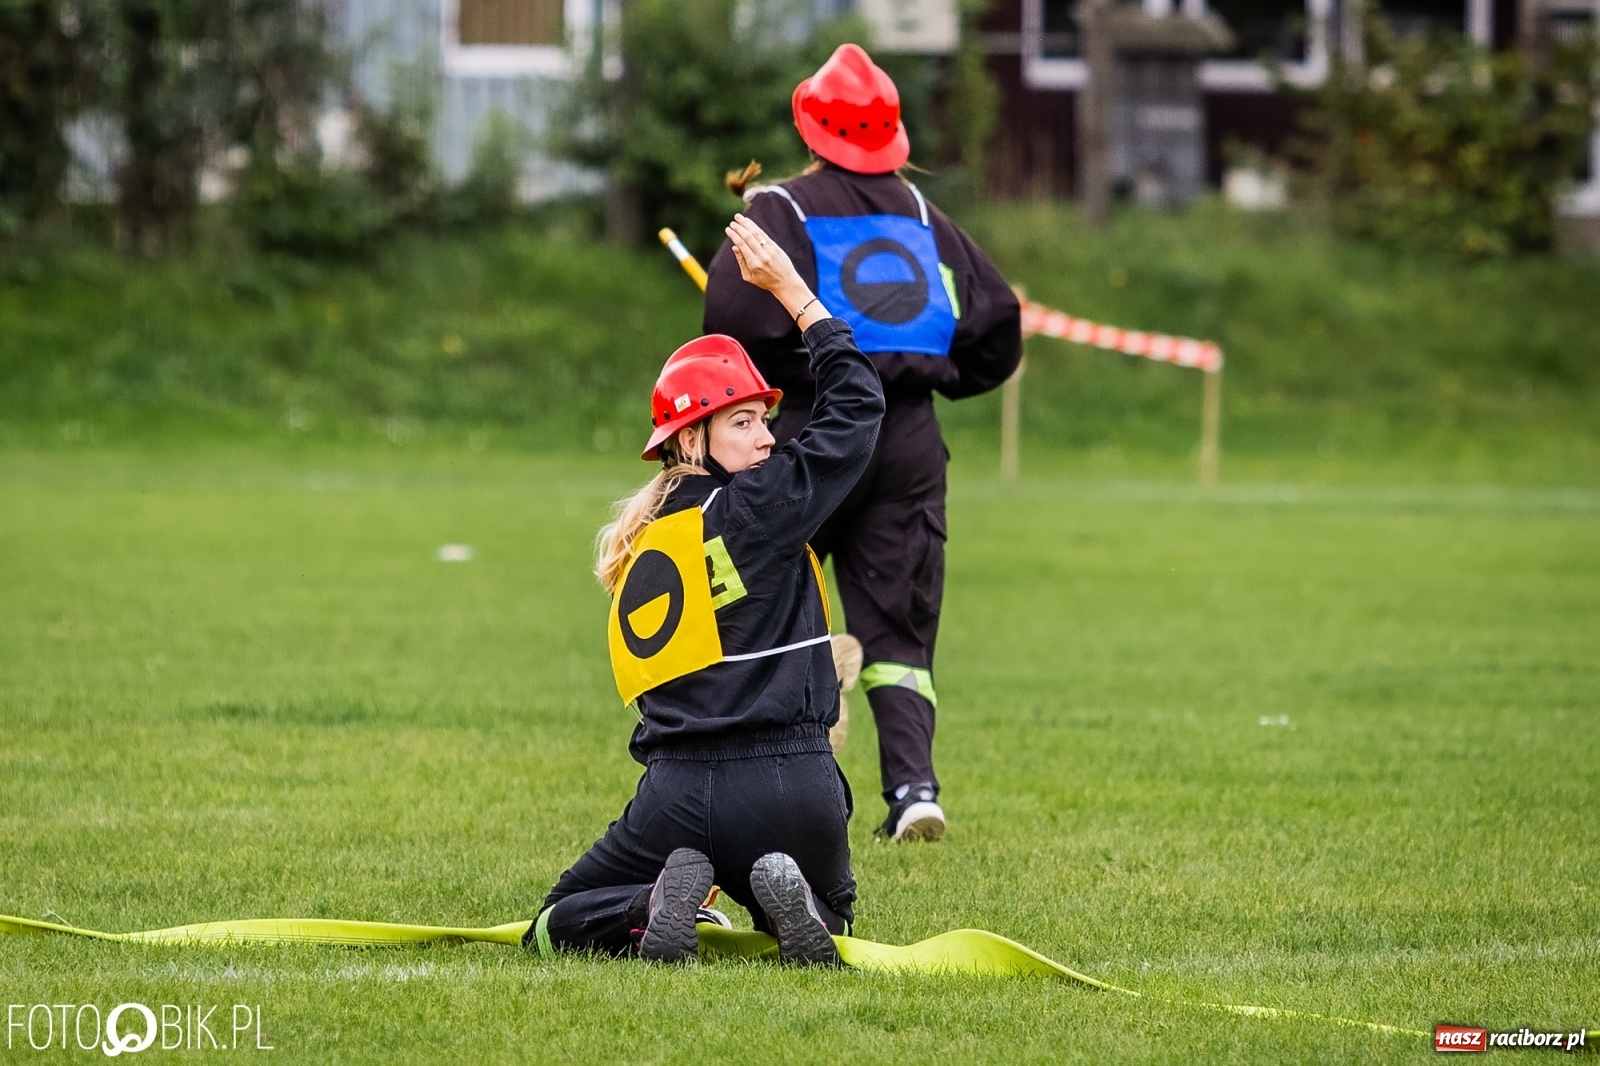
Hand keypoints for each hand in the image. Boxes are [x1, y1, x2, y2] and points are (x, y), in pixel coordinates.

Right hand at [725, 214, 828, 328]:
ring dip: (746, 224)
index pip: (741, 245)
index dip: (734, 235)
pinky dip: (755, 227)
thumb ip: (741, 262)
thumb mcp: (749, 277)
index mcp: (754, 264)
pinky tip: (749, 222)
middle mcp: (762, 256)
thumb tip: (734, 247)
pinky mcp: (775, 247)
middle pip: (748, 237)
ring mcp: (770, 250)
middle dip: (739, 228)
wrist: (786, 283)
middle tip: (732, 222)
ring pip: (756, 233)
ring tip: (738, 217)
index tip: (728, 229)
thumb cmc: (765, 281)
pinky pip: (763, 234)